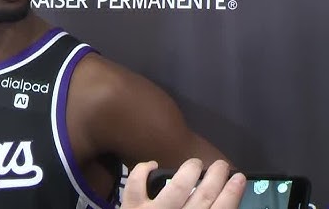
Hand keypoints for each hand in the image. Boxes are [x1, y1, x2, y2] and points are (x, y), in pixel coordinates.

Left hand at [122, 158, 245, 208]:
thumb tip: (218, 204)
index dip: (232, 193)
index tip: (239, 178)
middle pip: (203, 196)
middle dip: (216, 177)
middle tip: (221, 165)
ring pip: (177, 186)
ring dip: (189, 170)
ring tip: (195, 163)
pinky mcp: (130, 207)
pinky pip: (136, 183)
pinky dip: (143, 169)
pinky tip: (153, 165)